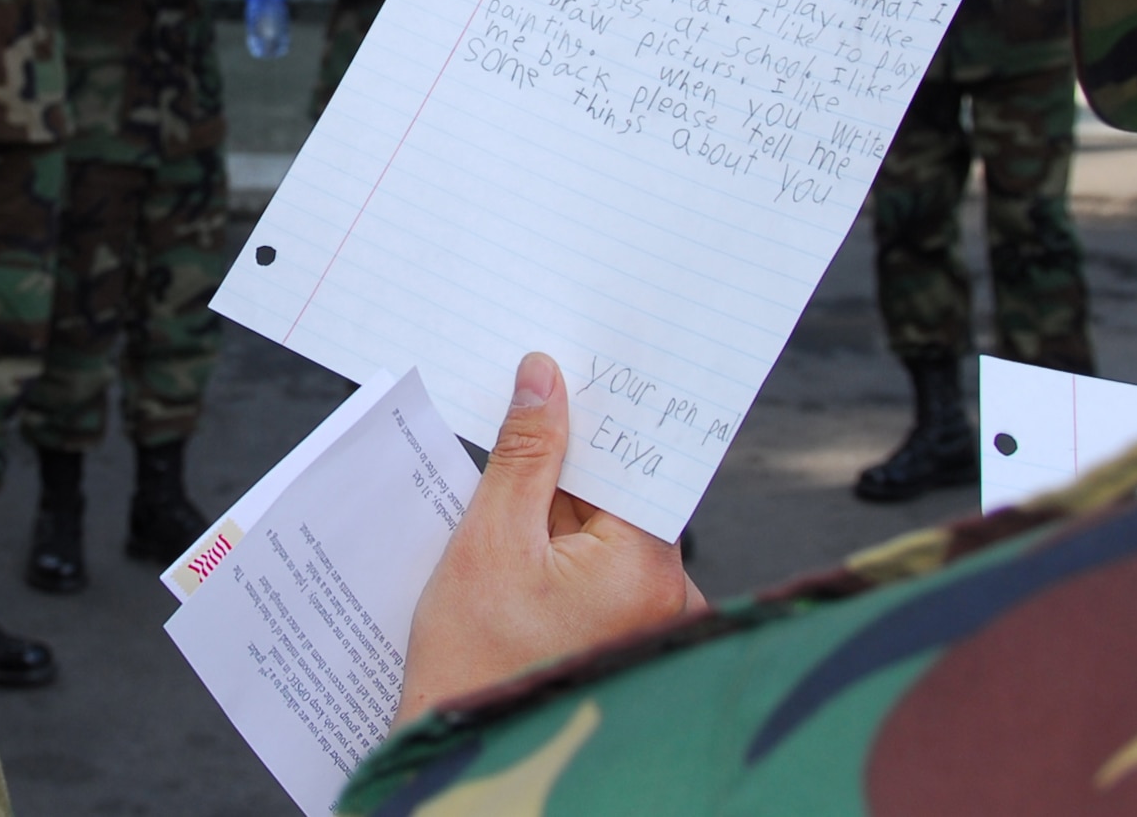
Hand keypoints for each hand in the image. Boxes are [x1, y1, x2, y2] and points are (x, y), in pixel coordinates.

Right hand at [395, 352, 700, 724]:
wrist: (464, 758)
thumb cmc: (475, 667)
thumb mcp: (490, 543)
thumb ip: (524, 456)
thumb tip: (545, 379)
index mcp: (649, 570)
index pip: (633, 464)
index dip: (593, 420)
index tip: (562, 378)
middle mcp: (672, 600)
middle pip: (620, 498)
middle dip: (566, 471)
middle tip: (516, 438)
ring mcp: (656, 628)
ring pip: (609, 535)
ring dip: (559, 516)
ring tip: (505, 525)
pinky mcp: (633, 643)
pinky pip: (604, 572)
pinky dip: (564, 555)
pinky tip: (516, 561)